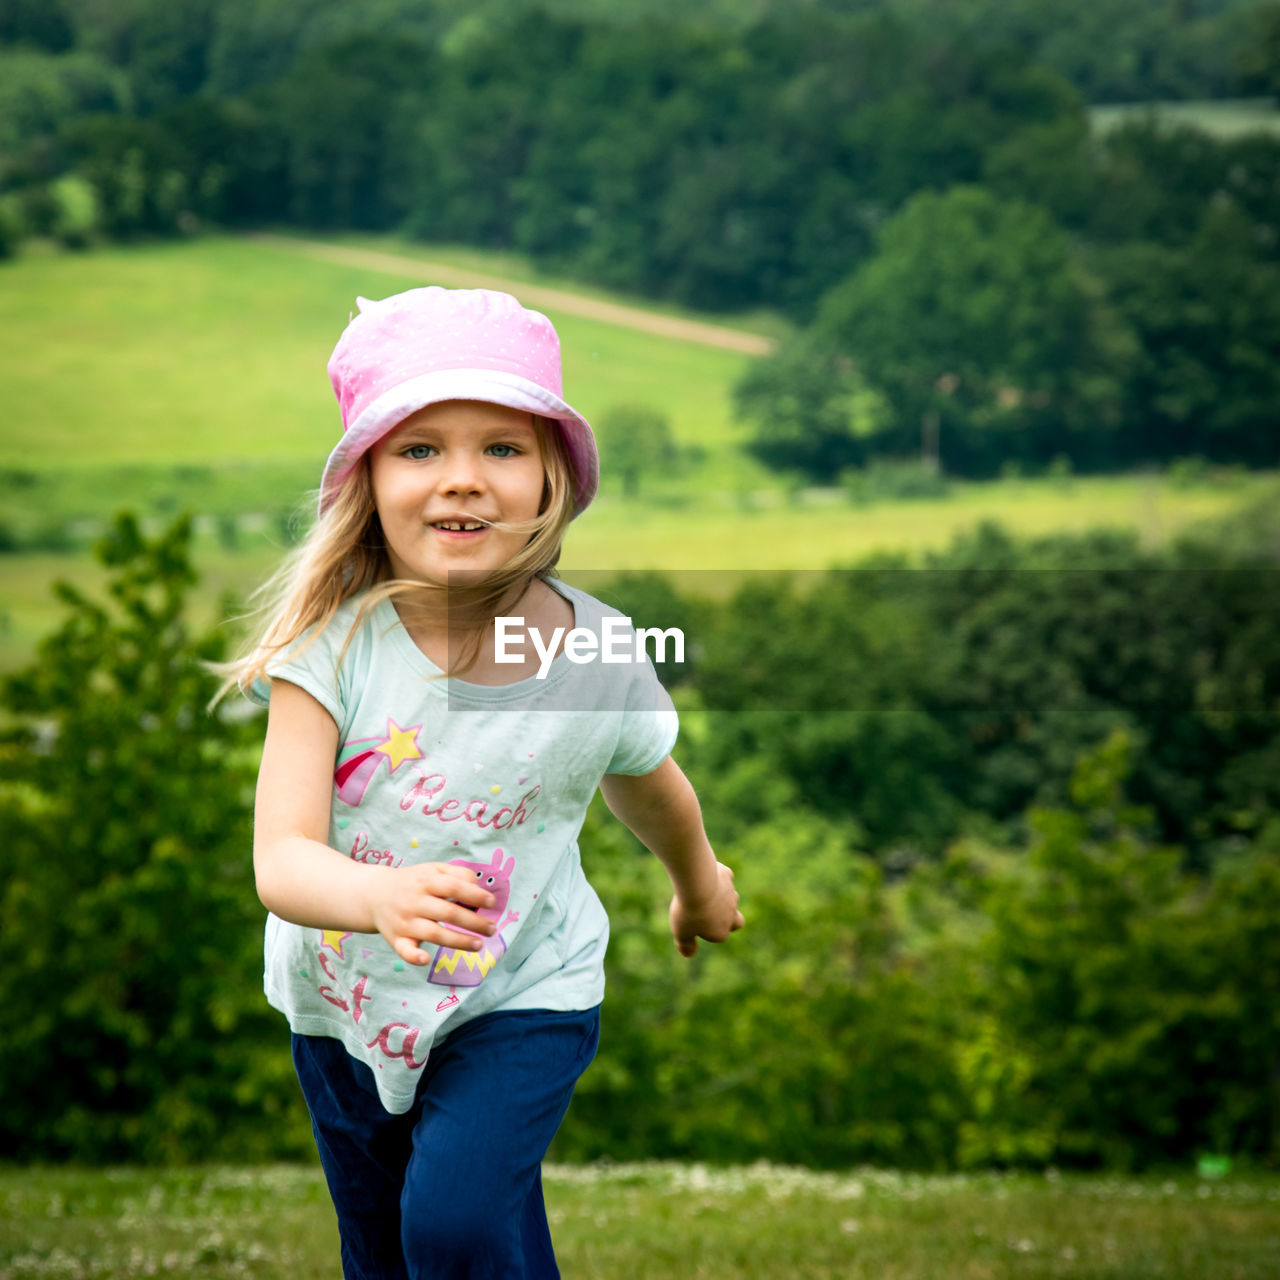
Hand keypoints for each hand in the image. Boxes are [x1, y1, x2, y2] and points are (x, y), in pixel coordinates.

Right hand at [365, 862, 497, 966]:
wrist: (373, 894)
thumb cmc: (413, 882)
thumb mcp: (433, 869)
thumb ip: (458, 874)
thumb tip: (479, 887)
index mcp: (426, 881)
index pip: (454, 887)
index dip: (474, 895)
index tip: (492, 903)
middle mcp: (415, 901)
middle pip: (448, 912)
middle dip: (473, 922)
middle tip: (492, 929)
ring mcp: (405, 921)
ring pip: (434, 932)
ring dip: (458, 941)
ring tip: (478, 945)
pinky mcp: (395, 939)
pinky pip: (404, 950)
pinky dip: (414, 956)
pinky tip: (426, 959)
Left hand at [669, 862, 743, 957]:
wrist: (696, 883)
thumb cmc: (688, 911)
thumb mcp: (681, 932)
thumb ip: (686, 944)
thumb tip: (688, 954)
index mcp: (721, 932)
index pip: (721, 935)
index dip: (709, 931)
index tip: (694, 925)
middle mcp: (731, 914)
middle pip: (738, 921)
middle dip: (730, 919)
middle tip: (712, 913)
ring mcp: (731, 895)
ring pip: (732, 897)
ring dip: (722, 896)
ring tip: (703, 890)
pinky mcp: (727, 876)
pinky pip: (726, 877)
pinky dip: (719, 876)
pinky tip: (706, 873)